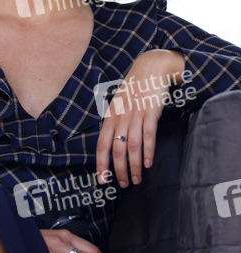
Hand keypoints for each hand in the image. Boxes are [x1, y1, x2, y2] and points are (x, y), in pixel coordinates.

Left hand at [96, 49, 184, 187]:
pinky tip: (147, 164)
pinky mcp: (150, 112)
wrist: (150, 68)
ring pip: (132, 146)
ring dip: (133, 166)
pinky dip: (148, 151)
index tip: (101, 180)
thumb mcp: (119, 104)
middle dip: (118, 170)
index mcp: (110, 117)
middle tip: (123, 184)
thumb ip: (115, 122)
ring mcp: (136, 115)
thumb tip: (113, 143)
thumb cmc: (135, 88)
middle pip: (116, 149)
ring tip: (136, 180)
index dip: (101, 164)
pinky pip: (148, 135)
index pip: (101, 145)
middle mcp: (121, 117)